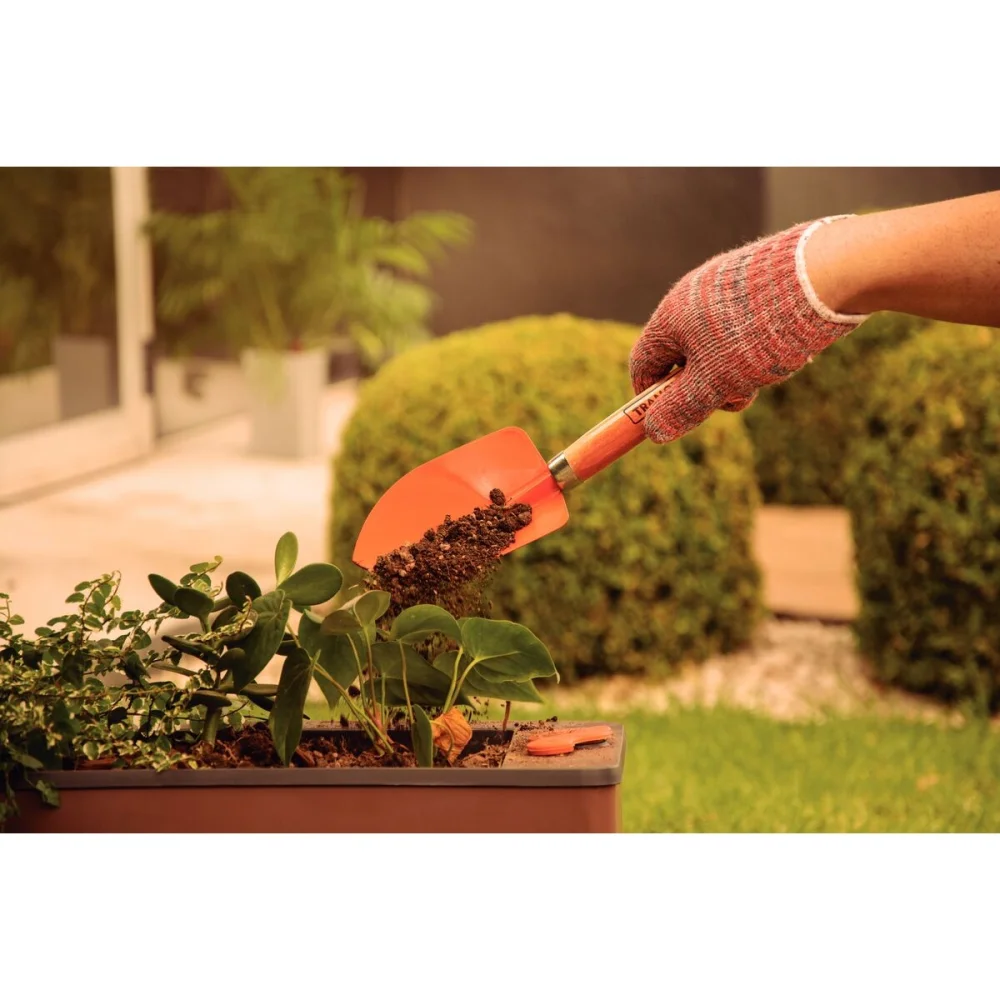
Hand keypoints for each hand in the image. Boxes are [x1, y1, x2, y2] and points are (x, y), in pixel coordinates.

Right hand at [629, 217, 868, 443]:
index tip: (672, 419)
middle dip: (706, 386)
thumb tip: (654, 432)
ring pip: (718, 345)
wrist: (824, 274)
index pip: (643, 364)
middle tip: (737, 396)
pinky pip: (745, 327)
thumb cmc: (757, 331)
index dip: (652, 397)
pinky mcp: (757, 283)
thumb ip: (682, 409)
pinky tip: (788, 346)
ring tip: (770, 367)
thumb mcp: (715, 381)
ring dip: (737, 370)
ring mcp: (725, 287)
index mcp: (670, 316)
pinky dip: (758, 347)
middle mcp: (692, 296)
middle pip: (683, 357)